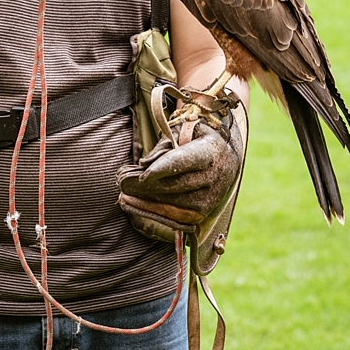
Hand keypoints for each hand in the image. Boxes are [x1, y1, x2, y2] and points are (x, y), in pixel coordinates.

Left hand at [117, 105, 243, 241]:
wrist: (226, 160)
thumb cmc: (198, 140)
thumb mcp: (183, 131)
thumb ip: (164, 146)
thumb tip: (144, 165)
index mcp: (209, 151)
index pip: (183, 162)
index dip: (162, 169)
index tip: (142, 175)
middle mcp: (214, 177)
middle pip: (175, 185)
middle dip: (147, 187)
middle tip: (122, 184)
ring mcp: (210, 198)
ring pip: (174, 204)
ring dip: (147, 202)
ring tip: (124, 197)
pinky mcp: (204, 212)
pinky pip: (176, 217)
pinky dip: (155, 212)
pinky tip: (136, 207)